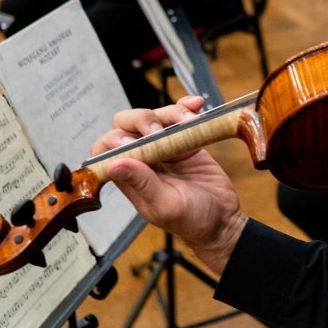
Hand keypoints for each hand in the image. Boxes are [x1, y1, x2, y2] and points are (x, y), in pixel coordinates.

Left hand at [90, 97, 247, 274]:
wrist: (223, 219)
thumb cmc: (192, 221)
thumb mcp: (166, 206)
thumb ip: (142, 184)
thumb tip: (115, 164)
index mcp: (130, 177)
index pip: (104, 150)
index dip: (112, 141)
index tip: (132, 143)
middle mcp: (143, 159)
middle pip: (126, 125)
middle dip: (140, 120)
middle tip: (158, 132)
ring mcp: (164, 148)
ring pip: (155, 116)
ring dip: (170, 112)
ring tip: (188, 121)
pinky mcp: (185, 140)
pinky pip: (180, 117)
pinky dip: (186, 107)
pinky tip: (196, 105)